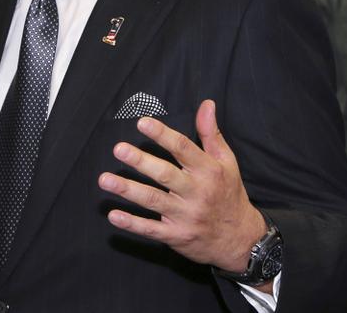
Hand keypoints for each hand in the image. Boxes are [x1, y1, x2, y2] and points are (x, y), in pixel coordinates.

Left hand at [98, 100, 266, 275]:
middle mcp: (196, 193)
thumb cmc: (229, 194)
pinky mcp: (177, 236)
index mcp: (208, 171)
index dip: (162, 134)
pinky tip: (113, 215)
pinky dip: (132, 224)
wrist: (241, 241)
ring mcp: (186, 216)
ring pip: (154, 201)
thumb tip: (206, 104)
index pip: (183, 148)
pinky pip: (151, 229)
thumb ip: (211, 133)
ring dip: (128, 190)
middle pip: (165, 175)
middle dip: (141, 162)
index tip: (142, 122)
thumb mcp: (227, 162)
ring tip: (105, 179)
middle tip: (119, 149)